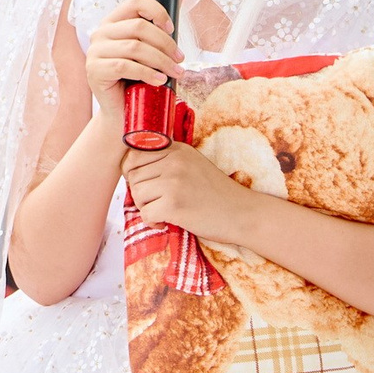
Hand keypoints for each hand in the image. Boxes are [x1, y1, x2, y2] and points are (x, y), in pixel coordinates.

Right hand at [85, 0, 179, 117]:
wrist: (123, 111)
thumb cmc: (138, 79)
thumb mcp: (150, 51)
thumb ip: (160, 26)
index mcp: (113, 22)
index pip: (136, 2)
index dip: (158, 11)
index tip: (172, 29)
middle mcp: (101, 32)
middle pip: (139, 27)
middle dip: (166, 44)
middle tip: (180, 60)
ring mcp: (94, 51)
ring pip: (135, 47)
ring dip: (161, 60)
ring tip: (176, 73)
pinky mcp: (94, 70)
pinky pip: (125, 66)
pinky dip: (147, 73)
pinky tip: (160, 81)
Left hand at [121, 141, 253, 240]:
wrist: (242, 213)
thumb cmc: (216, 194)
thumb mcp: (193, 165)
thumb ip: (167, 161)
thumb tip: (130, 170)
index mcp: (177, 149)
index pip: (134, 155)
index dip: (133, 174)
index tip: (146, 187)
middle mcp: (174, 161)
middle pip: (133, 175)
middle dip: (140, 193)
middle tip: (156, 203)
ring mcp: (174, 181)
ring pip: (137, 194)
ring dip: (145, 208)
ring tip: (163, 212)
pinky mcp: (174, 204)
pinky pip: (145, 214)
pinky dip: (152, 222)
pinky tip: (166, 223)